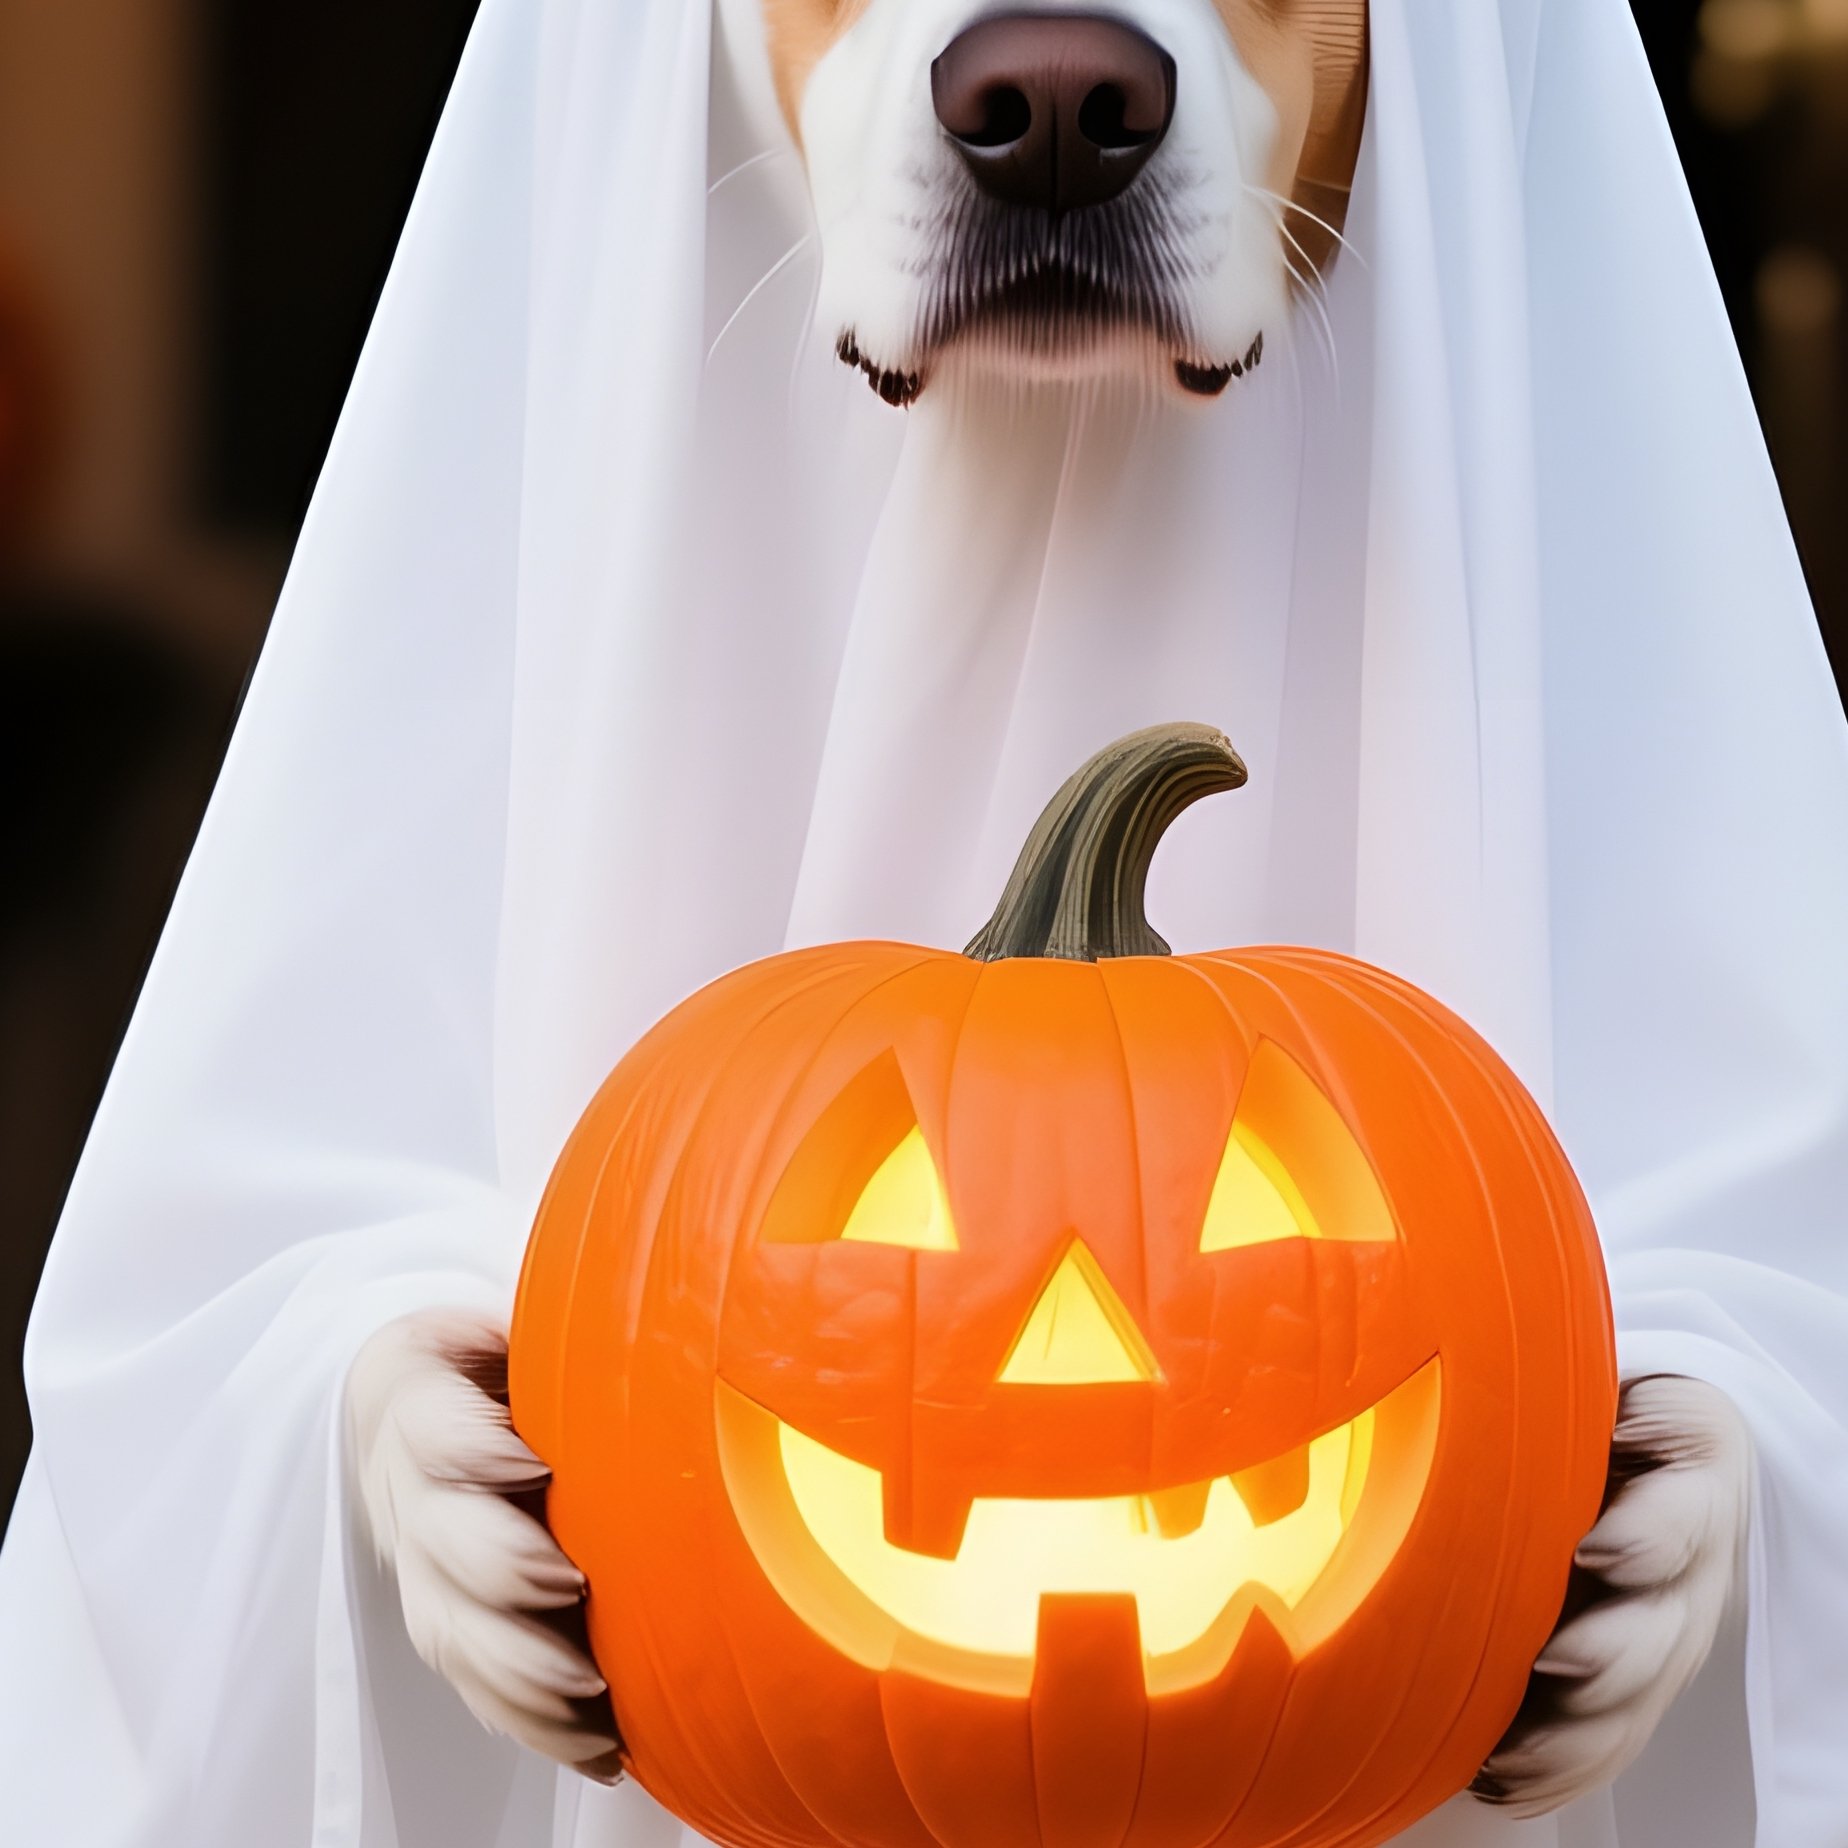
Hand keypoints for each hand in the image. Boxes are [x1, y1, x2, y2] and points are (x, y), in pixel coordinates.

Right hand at [345, 1307, 622, 1780]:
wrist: (420, 1407)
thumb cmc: (495, 1356)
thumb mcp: (517, 1316)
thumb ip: (574, 1313)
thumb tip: (689, 1285)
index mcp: (422, 1403)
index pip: (429, 1428)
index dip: (469, 1450)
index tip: (529, 1460)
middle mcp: (413, 1496)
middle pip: (439, 1546)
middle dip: (499, 1575)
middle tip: (572, 1585)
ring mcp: (424, 1570)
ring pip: (452, 1634)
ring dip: (519, 1675)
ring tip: (593, 1697)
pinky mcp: (449, 1626)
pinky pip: (479, 1690)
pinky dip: (536, 1727)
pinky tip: (602, 1750)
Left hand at [1472, 1374, 1749, 1816]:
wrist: (1627, 1434)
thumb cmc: (1583, 1391)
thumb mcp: (1579, 1364)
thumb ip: (1532, 1359)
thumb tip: (1436, 1307)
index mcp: (1681, 1466)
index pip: (1683, 1505)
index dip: (1648, 1533)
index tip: (1598, 1547)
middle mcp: (1685, 1561)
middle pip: (1664, 1623)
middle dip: (1614, 1654)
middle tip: (1556, 1662)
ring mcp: (1663, 1623)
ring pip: (1639, 1698)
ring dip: (1577, 1735)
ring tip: (1506, 1757)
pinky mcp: (1634, 1675)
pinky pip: (1610, 1738)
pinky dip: (1560, 1769)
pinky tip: (1500, 1782)